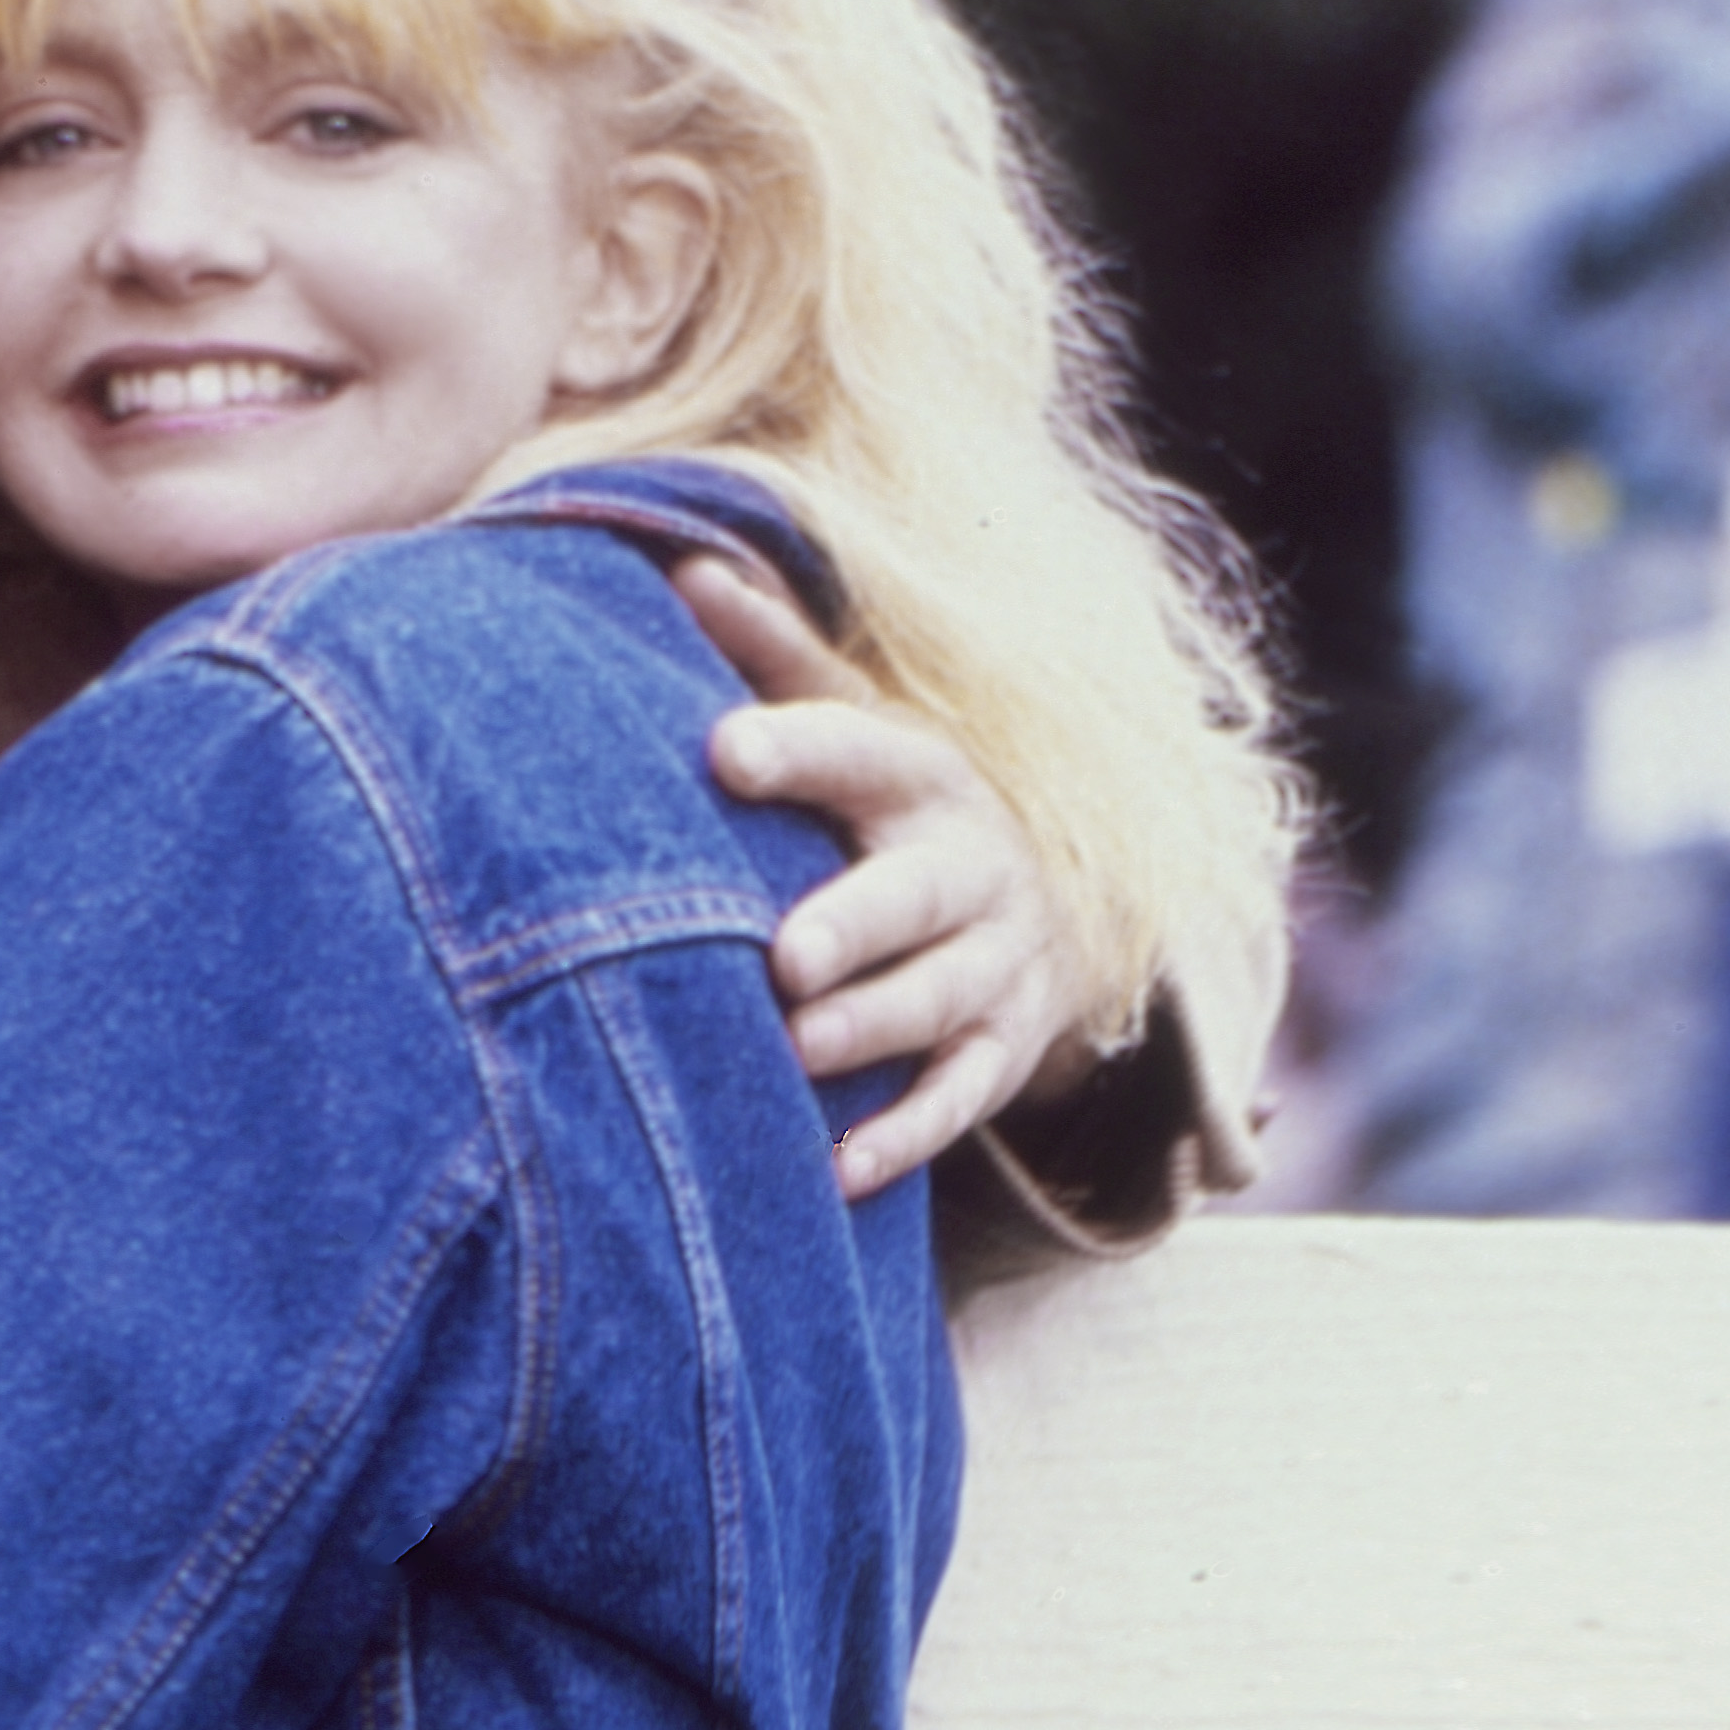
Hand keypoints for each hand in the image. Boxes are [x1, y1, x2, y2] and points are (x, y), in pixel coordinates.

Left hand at [670, 551, 1081, 1199]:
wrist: (1045, 909)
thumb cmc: (895, 810)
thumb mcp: (856, 726)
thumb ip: (774, 657)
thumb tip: (683, 561)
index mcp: (920, 776)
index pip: (861, 751)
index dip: (799, 747)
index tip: (724, 752)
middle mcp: (968, 867)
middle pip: (915, 893)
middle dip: (856, 921)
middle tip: (786, 954)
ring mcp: (993, 964)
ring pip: (936, 1000)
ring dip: (869, 1028)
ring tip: (794, 1050)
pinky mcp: (1000, 1052)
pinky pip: (959, 1100)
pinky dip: (903, 1135)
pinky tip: (837, 1168)